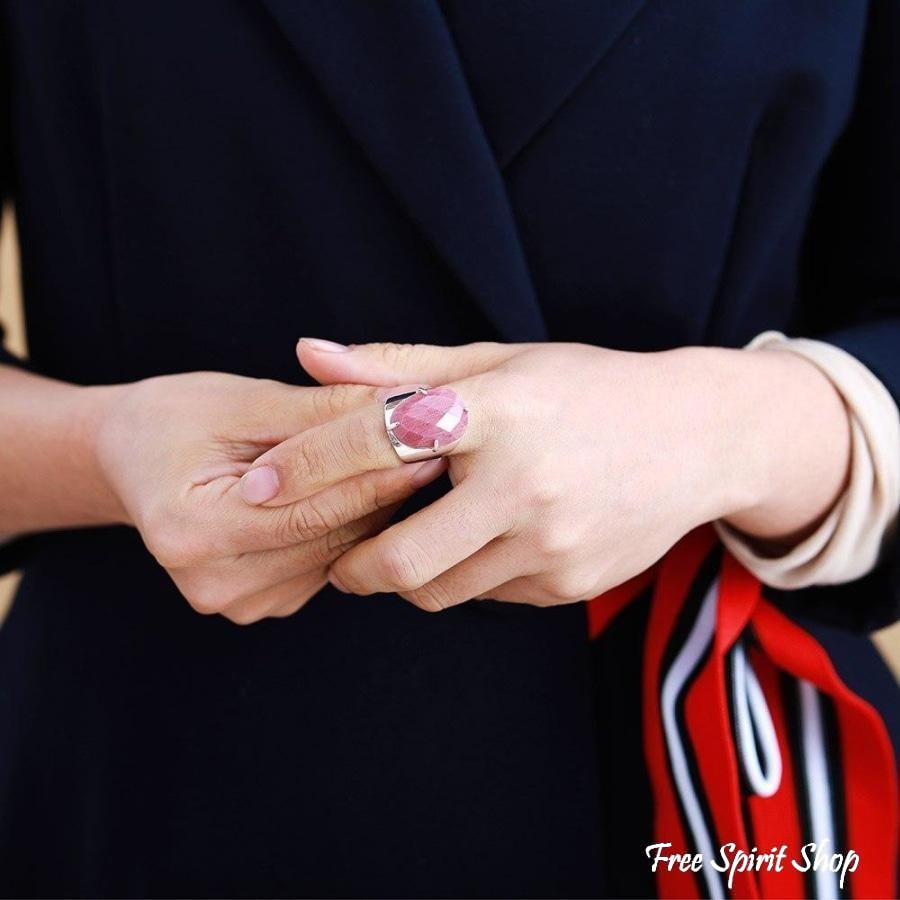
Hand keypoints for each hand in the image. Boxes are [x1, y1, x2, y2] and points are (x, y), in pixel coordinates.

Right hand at [95, 372, 444, 622]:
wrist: (133, 458)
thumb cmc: (177, 418)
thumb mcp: (242, 400)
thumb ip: (318, 410)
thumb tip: (398, 406)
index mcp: (190, 531)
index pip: (309, 509)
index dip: (375, 474)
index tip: (430, 442)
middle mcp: (211, 583)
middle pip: (329, 537)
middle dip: (388, 489)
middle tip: (444, 445)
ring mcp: (237, 603)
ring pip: (338, 554)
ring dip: (379, 510)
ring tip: (419, 461)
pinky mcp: (260, 605)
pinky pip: (327, 564)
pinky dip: (355, 527)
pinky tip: (376, 491)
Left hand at [243, 338, 848, 610]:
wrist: (700, 437)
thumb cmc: (589, 388)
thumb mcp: (499, 361)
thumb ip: (399, 365)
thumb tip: (308, 353)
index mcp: (499, 412)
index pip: (377, 443)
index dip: (306, 469)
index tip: (257, 491)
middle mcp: (527, 486)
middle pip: (400, 561)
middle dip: (353, 567)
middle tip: (340, 556)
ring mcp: (554, 546)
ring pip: (439, 592)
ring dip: (409, 574)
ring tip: (420, 537)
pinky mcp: (571, 585)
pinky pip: (489, 597)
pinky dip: (468, 577)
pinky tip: (490, 539)